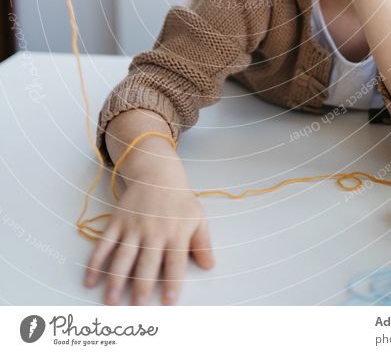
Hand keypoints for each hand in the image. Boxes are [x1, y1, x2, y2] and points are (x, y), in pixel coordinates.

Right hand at [84, 158, 214, 305]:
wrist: (158, 174)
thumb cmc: (180, 201)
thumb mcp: (198, 218)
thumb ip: (203, 243)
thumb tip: (209, 266)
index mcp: (176, 232)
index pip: (175, 262)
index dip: (173, 283)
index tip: (169, 303)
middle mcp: (154, 231)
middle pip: (147, 262)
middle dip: (142, 286)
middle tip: (137, 308)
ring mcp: (133, 226)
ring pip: (123, 257)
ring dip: (116, 280)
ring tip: (111, 302)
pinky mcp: (117, 221)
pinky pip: (104, 244)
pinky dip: (96, 262)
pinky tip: (90, 280)